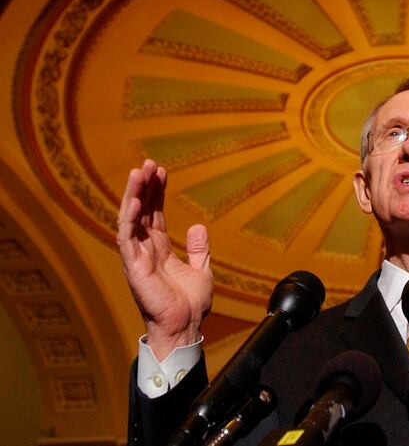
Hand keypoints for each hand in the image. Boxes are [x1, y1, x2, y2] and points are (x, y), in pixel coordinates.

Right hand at [117, 159, 213, 360]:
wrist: (185, 326)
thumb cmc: (190, 304)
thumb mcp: (201, 270)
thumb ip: (198, 248)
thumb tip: (198, 227)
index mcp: (159, 249)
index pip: (154, 213)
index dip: (156, 192)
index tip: (161, 171)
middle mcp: (145, 249)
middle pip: (140, 211)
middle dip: (143, 186)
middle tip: (148, 163)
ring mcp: (137, 256)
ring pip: (130, 219)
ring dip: (133, 195)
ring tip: (138, 172)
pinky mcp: (133, 266)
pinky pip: (127, 237)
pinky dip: (130, 217)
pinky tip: (136, 200)